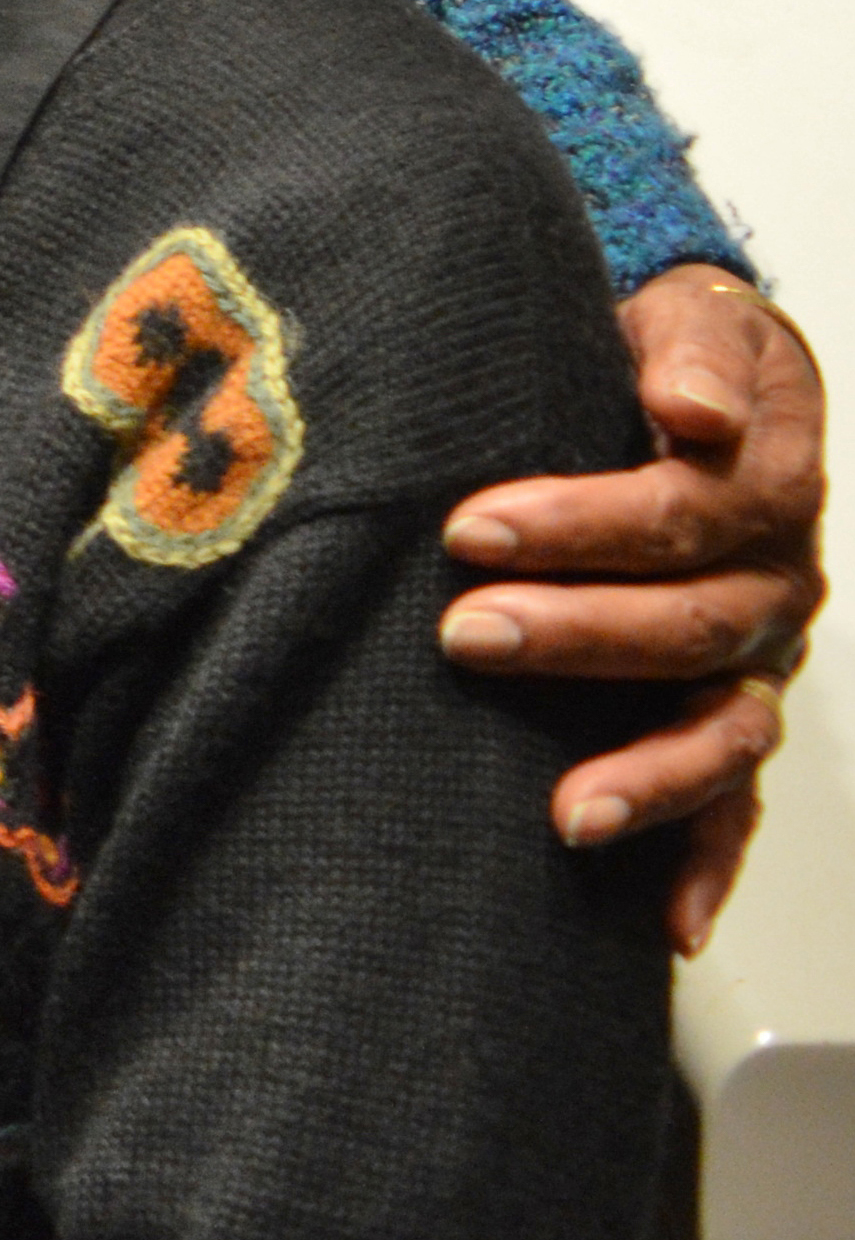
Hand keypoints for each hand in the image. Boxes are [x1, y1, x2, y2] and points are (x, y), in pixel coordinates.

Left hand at [441, 262, 823, 950]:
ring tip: (563, 813)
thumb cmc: (663, 348)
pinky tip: (670, 923)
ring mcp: (757, 660)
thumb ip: (691, 352)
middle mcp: (774, 584)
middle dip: (576, 639)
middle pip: (691, 627)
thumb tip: (692, 409)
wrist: (688, 368)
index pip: (680, 513)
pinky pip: (735, 800)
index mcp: (767, 485)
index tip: (471, 525)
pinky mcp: (730, 710)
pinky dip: (709, 860)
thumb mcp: (685, 316)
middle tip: (465, 634)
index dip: (580, 523)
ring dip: (645, 775)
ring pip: (724, 733)